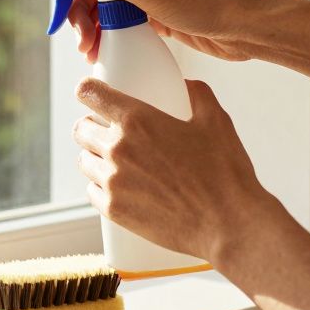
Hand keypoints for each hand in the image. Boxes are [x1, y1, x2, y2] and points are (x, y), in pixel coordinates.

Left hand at [72, 76, 278, 264]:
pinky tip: (118, 188)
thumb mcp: (216, 122)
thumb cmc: (224, 173)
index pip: (90, 93)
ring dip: (95, 158)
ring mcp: (112, 181)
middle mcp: (117, 148)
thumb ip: (198, 95)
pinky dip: (101, 187)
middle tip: (105, 132)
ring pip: (85, 161)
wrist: (228, 224)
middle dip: (91, 127)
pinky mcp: (113, 209)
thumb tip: (188, 85)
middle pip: (80, 129)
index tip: (90, 93)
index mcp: (137, 120)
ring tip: (115, 162)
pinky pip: (92, 191)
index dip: (88, 90)